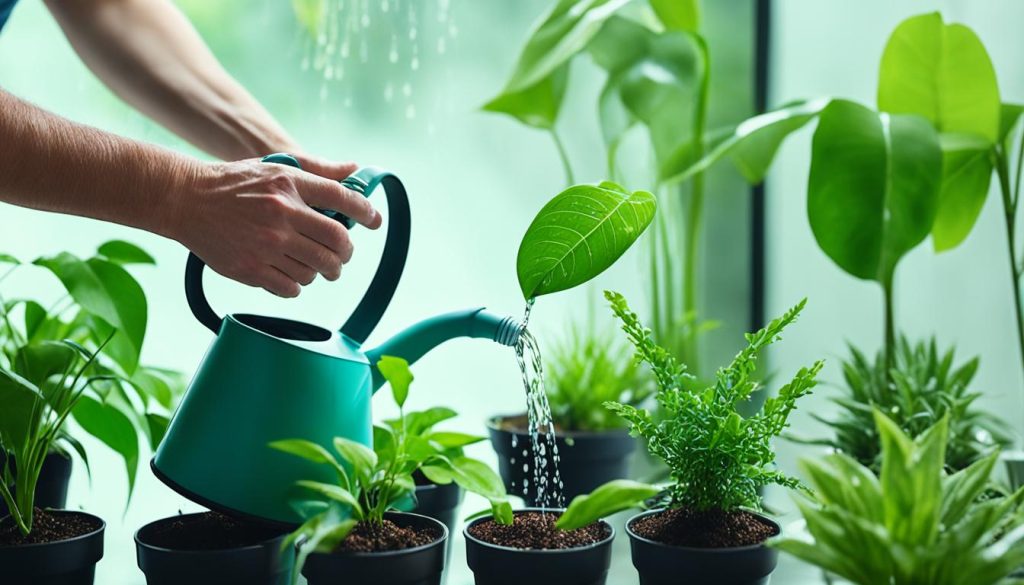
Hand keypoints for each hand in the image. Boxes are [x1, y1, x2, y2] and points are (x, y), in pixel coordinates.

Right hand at [170, 154, 381, 296]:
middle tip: (342, 255)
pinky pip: (293, 288)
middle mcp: (281, 213)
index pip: (342, 198)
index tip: (374, 221)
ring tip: (314, 265)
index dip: (366, 212)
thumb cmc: (234, 183)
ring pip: (318, 269)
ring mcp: (267, 244)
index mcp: (289, 184)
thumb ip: (317, 170)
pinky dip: (298, 284)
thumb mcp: (275, 166)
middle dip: (346, 253)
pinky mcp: (252, 269)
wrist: (185, 200)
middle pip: (337, 242)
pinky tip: (290, 273)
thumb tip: (355, 169)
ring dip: (323, 270)